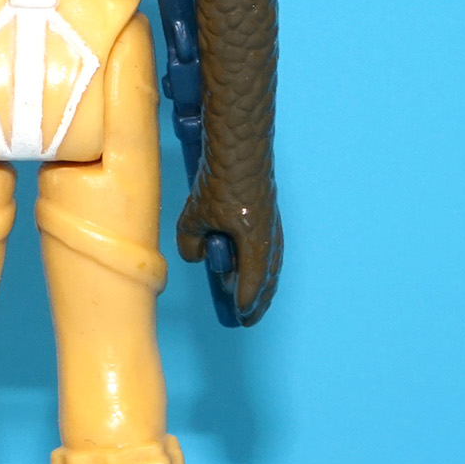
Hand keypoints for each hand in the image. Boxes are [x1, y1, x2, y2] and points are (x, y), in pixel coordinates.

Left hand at [177, 172, 282, 324]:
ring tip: (255, 301)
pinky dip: (266, 265)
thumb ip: (191, 241)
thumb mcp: (194, 214)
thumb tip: (196, 257)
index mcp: (255, 240)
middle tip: (248, 318)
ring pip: (273, 263)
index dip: (246, 299)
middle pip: (268, 277)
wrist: (241, 145)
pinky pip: (272, 248)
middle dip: (259, 300)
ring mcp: (273, 223)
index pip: (253, 280)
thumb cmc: (220, 179)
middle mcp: (269, 235)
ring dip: (265, 285)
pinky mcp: (269, 212)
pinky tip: (258, 269)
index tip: (239, 313)